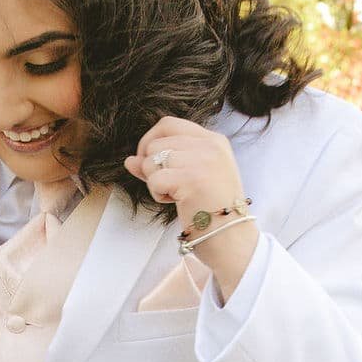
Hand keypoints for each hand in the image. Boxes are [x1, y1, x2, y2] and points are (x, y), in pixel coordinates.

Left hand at [123, 115, 246, 229]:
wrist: (231, 237)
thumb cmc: (211, 209)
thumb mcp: (189, 177)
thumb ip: (162, 163)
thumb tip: (130, 160)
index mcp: (213, 140)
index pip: (168, 124)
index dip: (150, 140)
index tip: (151, 162)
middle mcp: (210, 145)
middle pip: (156, 142)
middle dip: (152, 167)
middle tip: (169, 186)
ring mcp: (202, 160)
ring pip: (151, 160)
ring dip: (155, 182)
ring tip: (176, 195)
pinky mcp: (192, 178)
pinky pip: (154, 179)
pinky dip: (158, 194)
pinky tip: (176, 202)